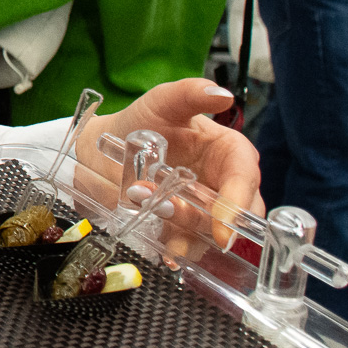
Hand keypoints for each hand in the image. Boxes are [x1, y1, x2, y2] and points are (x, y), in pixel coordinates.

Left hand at [72, 78, 263, 252]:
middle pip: (242, 212)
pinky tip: (168, 254)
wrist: (102, 148)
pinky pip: (189, 244)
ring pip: (213, 230)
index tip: (224, 218)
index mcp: (226, 151)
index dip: (239, 198)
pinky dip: (180, 250)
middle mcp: (221, 182)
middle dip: (221, 223)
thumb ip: (190, 93)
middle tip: (189, 222)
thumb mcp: (163, 101)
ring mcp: (202, 207)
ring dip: (190, 232)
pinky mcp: (182, 226)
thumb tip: (223, 94)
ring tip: (156, 213)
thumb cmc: (140, 120)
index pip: (245, 174)